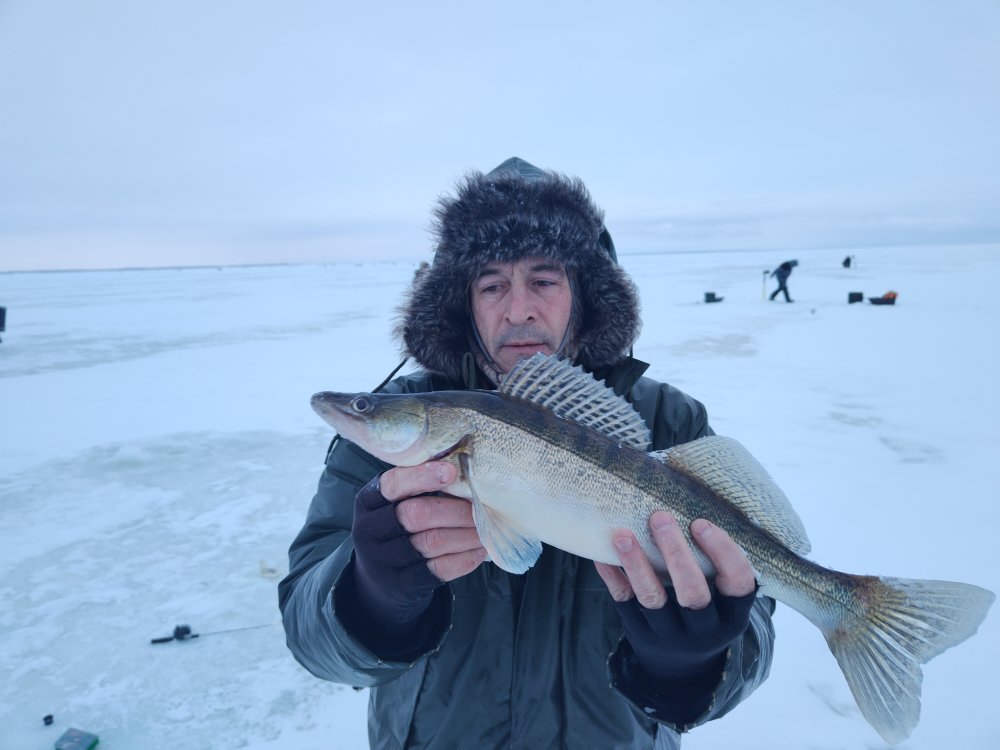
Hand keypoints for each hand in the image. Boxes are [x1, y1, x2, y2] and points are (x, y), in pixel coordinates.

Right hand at [351, 461, 485, 624]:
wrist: (377, 581)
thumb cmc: (394, 528)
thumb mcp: (391, 505)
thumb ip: (416, 487)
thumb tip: (464, 469)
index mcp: (367, 502)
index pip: (392, 485)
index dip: (422, 477)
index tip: (452, 471)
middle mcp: (369, 531)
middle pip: (415, 515)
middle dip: (454, 509)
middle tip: (480, 507)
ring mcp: (383, 561)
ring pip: (432, 542)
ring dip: (466, 534)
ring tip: (486, 528)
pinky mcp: (401, 585)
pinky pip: (439, 569)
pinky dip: (465, 558)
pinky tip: (479, 550)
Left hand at [595, 511, 756, 677]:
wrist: (681, 668)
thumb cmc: (706, 613)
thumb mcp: (723, 601)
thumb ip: (715, 567)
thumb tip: (690, 506)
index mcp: (732, 616)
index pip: (738, 583)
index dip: (723, 552)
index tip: (701, 523)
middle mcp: (704, 630)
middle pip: (692, 593)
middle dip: (676, 553)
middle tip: (660, 518)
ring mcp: (669, 635)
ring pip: (653, 600)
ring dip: (637, 564)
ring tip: (622, 535)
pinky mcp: (640, 633)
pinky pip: (624, 602)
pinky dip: (612, 576)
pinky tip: (601, 553)